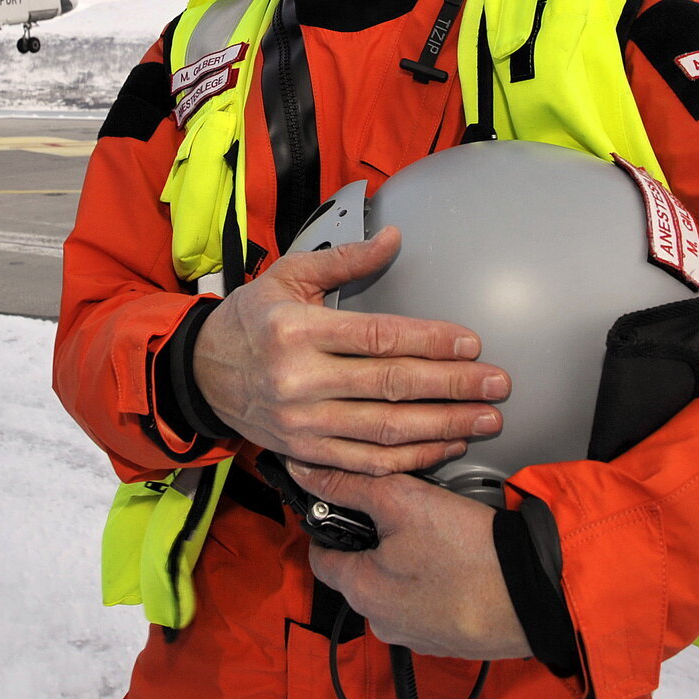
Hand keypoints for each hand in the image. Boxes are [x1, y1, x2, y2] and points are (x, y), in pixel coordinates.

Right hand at [191, 226, 507, 474]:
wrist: (201, 375)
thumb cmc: (249, 320)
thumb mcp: (288, 277)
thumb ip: (344, 260)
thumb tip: (393, 238)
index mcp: (296, 331)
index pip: (378, 337)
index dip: (431, 341)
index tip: (472, 343)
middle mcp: (299, 380)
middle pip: (392, 385)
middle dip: (453, 386)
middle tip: (497, 384)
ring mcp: (302, 422)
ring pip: (387, 430)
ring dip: (444, 426)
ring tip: (484, 418)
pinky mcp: (305, 452)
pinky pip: (368, 461)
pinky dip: (412, 457)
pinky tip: (445, 444)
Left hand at [291, 462, 529, 660]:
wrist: (538, 593)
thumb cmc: (471, 552)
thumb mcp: (402, 499)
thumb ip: (348, 485)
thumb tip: (307, 473)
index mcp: (362, 591)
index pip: (320, 556)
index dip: (331, 524)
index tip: (347, 507)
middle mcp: (382, 622)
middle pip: (359, 572)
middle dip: (376, 543)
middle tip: (406, 516)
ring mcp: (418, 636)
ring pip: (395, 589)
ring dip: (408, 564)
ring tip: (440, 538)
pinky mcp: (450, 640)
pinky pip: (429, 605)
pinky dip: (437, 585)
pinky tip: (459, 563)